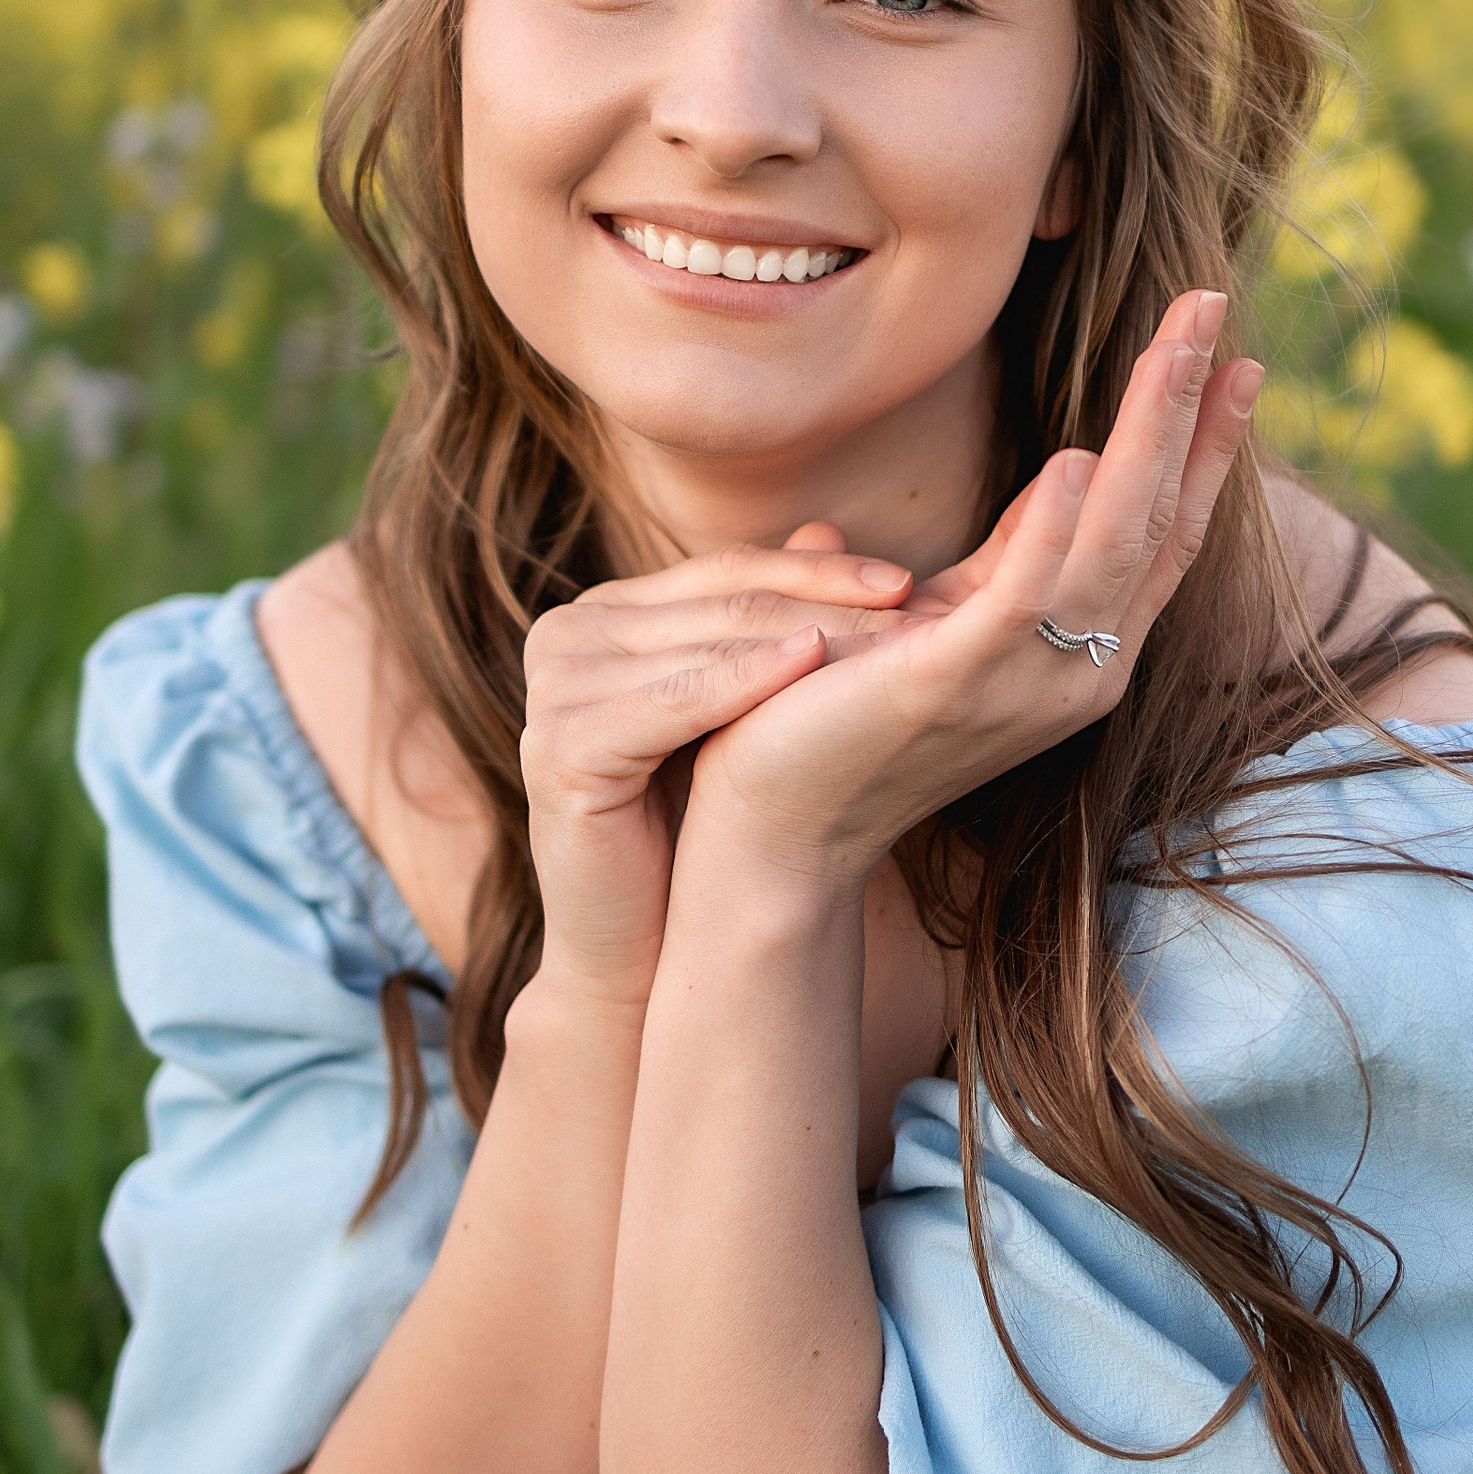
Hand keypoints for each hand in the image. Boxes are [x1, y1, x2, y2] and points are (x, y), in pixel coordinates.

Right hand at [520, 533, 916, 1005]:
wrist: (639, 946)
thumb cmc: (695, 826)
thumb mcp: (736, 708)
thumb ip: (764, 617)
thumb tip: (829, 526)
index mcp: (601, 615)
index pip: (726, 572)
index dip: (818, 572)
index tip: (909, 581)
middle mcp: (565, 636)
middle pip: (722, 603)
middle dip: (828, 602)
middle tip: (919, 606)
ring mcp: (552, 688)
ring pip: (709, 644)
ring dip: (811, 637)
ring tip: (894, 643)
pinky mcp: (560, 745)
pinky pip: (675, 700)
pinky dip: (746, 680)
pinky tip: (813, 666)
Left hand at [681, 292, 1264, 894]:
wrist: (773, 834)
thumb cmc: (832, 732)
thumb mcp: (918, 637)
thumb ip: (954, 580)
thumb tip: (917, 517)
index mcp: (1071, 655)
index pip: (1161, 536)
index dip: (1202, 448)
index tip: (1235, 360)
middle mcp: (1073, 676)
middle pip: (1155, 523)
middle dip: (1187, 410)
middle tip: (1212, 307)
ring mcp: (1021, 685)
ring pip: (1109, 544)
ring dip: (1144, 439)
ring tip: (1170, 349)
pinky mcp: (951, 686)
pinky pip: (1020, 600)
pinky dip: (1052, 530)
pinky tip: (1076, 459)